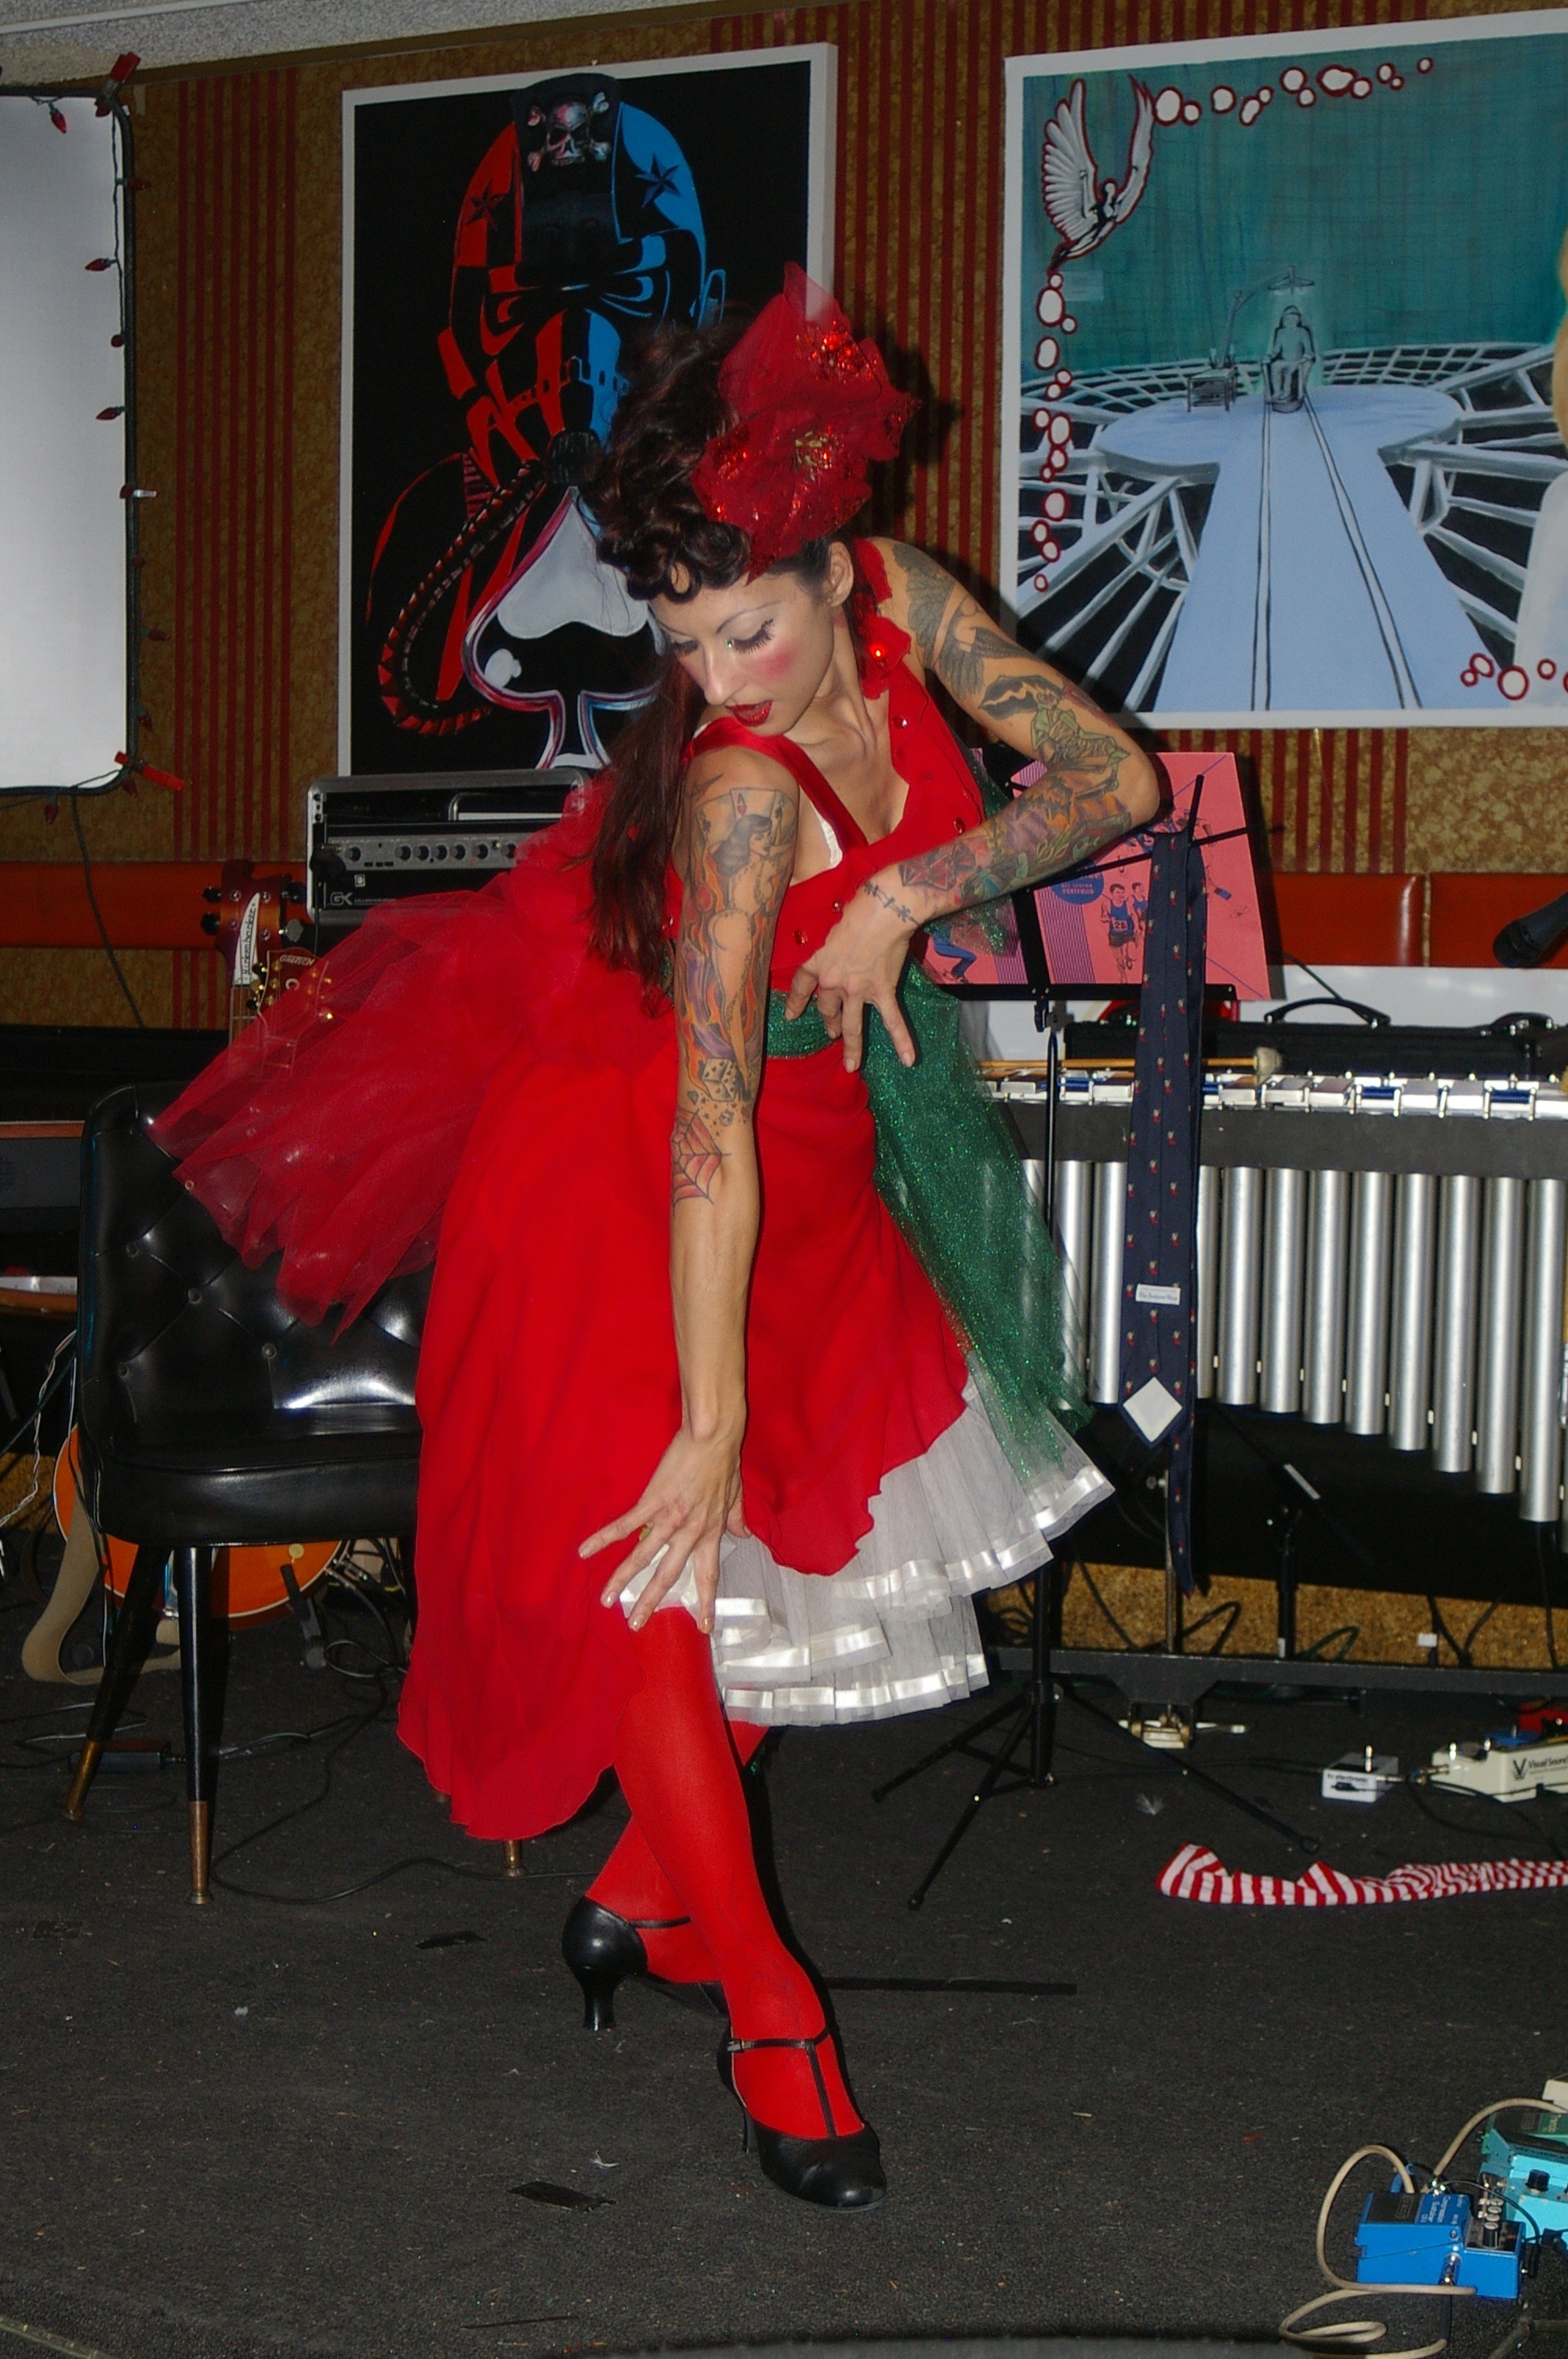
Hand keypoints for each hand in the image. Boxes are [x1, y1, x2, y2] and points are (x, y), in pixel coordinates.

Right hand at [579, 1422, 747, 1634]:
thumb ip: (736, 1518)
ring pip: (643, 1556)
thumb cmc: (724, 1461)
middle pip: (668, 1574)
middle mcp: (690, 1532)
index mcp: (710, 1532)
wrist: (714, 1436)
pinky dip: (605, 1538)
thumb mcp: (736, 1494)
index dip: (706, 1602)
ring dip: (622, 1579)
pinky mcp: (652, 1501)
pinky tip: (586, 1551)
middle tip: (635, 1625)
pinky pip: (626, 1525)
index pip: (708, 1575)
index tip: (703, 1628)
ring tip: (605, 1599)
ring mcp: (670, 1518)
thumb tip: (745, 1535)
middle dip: (651, 1601)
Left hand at [783, 874, 918, 1070]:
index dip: (795, 1002)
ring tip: (851, 1065)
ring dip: (852, 1046)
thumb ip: (834, 944)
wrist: (885, 910)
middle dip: (828, 1021)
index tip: (791, 1015)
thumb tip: (840, 945)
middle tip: (830, 1032)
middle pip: (827, 1008)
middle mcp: (834, 982)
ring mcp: (858, 990)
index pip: (802, 985)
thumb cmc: (860, 909)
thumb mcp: (835, 927)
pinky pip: (892, 1020)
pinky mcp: (882, 992)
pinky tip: (908, 1060)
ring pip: (851, 1025)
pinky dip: (901, 1040)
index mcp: (820, 963)